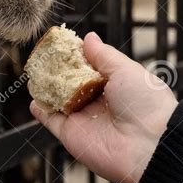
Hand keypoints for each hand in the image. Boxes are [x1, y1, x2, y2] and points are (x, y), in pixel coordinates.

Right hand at [29, 32, 177, 182]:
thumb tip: (89, 37)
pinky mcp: (70, 134)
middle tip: (43, 56)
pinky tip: (34, 98)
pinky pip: (51, 120)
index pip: (88, 68)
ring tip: (34, 72)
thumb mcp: (126, 70)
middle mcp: (97, 102)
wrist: (148, 145)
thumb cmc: (145, 103)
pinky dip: (41, 110)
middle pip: (70, 83)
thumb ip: (103, 54)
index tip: (62, 44)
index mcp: (113, 86)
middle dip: (56, 70)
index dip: (75, 56)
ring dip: (45, 88)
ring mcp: (83, 118)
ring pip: (57, 100)